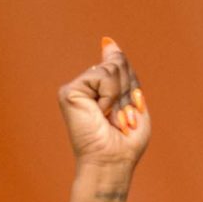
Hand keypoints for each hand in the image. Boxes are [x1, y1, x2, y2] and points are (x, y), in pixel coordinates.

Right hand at [59, 38, 150, 183]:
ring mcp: (77, 88)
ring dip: (119, 96)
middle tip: (120, 118)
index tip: (122, 109)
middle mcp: (87, 86)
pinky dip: (109, 95)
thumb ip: (122, 70)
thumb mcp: (133, 99)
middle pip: (118, 63)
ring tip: (111, 117)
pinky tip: (100, 114)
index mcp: (102, 89)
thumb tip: (107, 41)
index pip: (119, 64)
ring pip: (111, 67)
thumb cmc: (126, 141)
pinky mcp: (69, 92)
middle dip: (127, 90)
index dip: (127, 80)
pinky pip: (102, 75)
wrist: (113, 161)